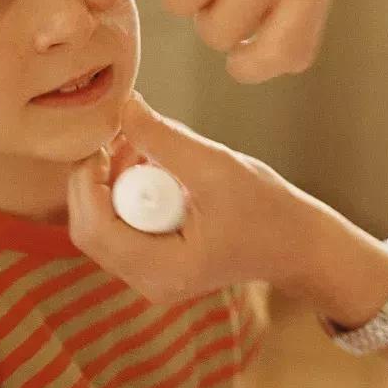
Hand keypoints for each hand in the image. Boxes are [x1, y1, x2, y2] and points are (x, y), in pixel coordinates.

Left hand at [67, 91, 331, 302]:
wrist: (299, 243)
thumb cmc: (268, 211)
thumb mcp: (215, 166)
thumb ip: (164, 138)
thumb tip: (124, 106)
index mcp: (162, 269)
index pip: (94, 228)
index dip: (89, 179)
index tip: (104, 139)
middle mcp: (149, 281)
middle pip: (91, 228)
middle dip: (101, 178)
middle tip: (125, 137)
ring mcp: (152, 274)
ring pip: (105, 225)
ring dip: (116, 182)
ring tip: (146, 149)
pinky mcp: (159, 262)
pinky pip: (124, 226)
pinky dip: (132, 193)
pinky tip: (158, 169)